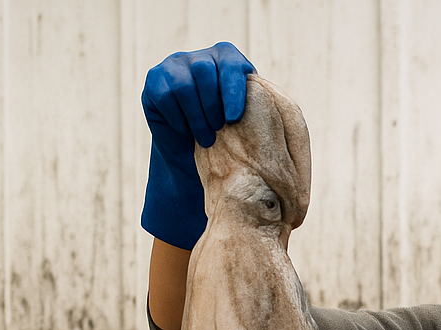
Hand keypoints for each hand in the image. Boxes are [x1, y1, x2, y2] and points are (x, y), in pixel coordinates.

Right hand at [140, 41, 255, 248]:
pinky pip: (165, 96)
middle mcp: (201, 58)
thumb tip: (286, 108)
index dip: (232, 89)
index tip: (234, 117)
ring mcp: (174, 66)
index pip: (231, 64)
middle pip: (205, 70)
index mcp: (229, 61)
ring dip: (196, 117)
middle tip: (219, 131)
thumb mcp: (252, 126)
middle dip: (213, 106)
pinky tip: (185, 132)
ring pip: (184, 85)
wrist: (195, 160)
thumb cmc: (232, 144)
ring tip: (207, 139)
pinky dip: (177, 119)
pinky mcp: (154, 81)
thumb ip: (264, 110)